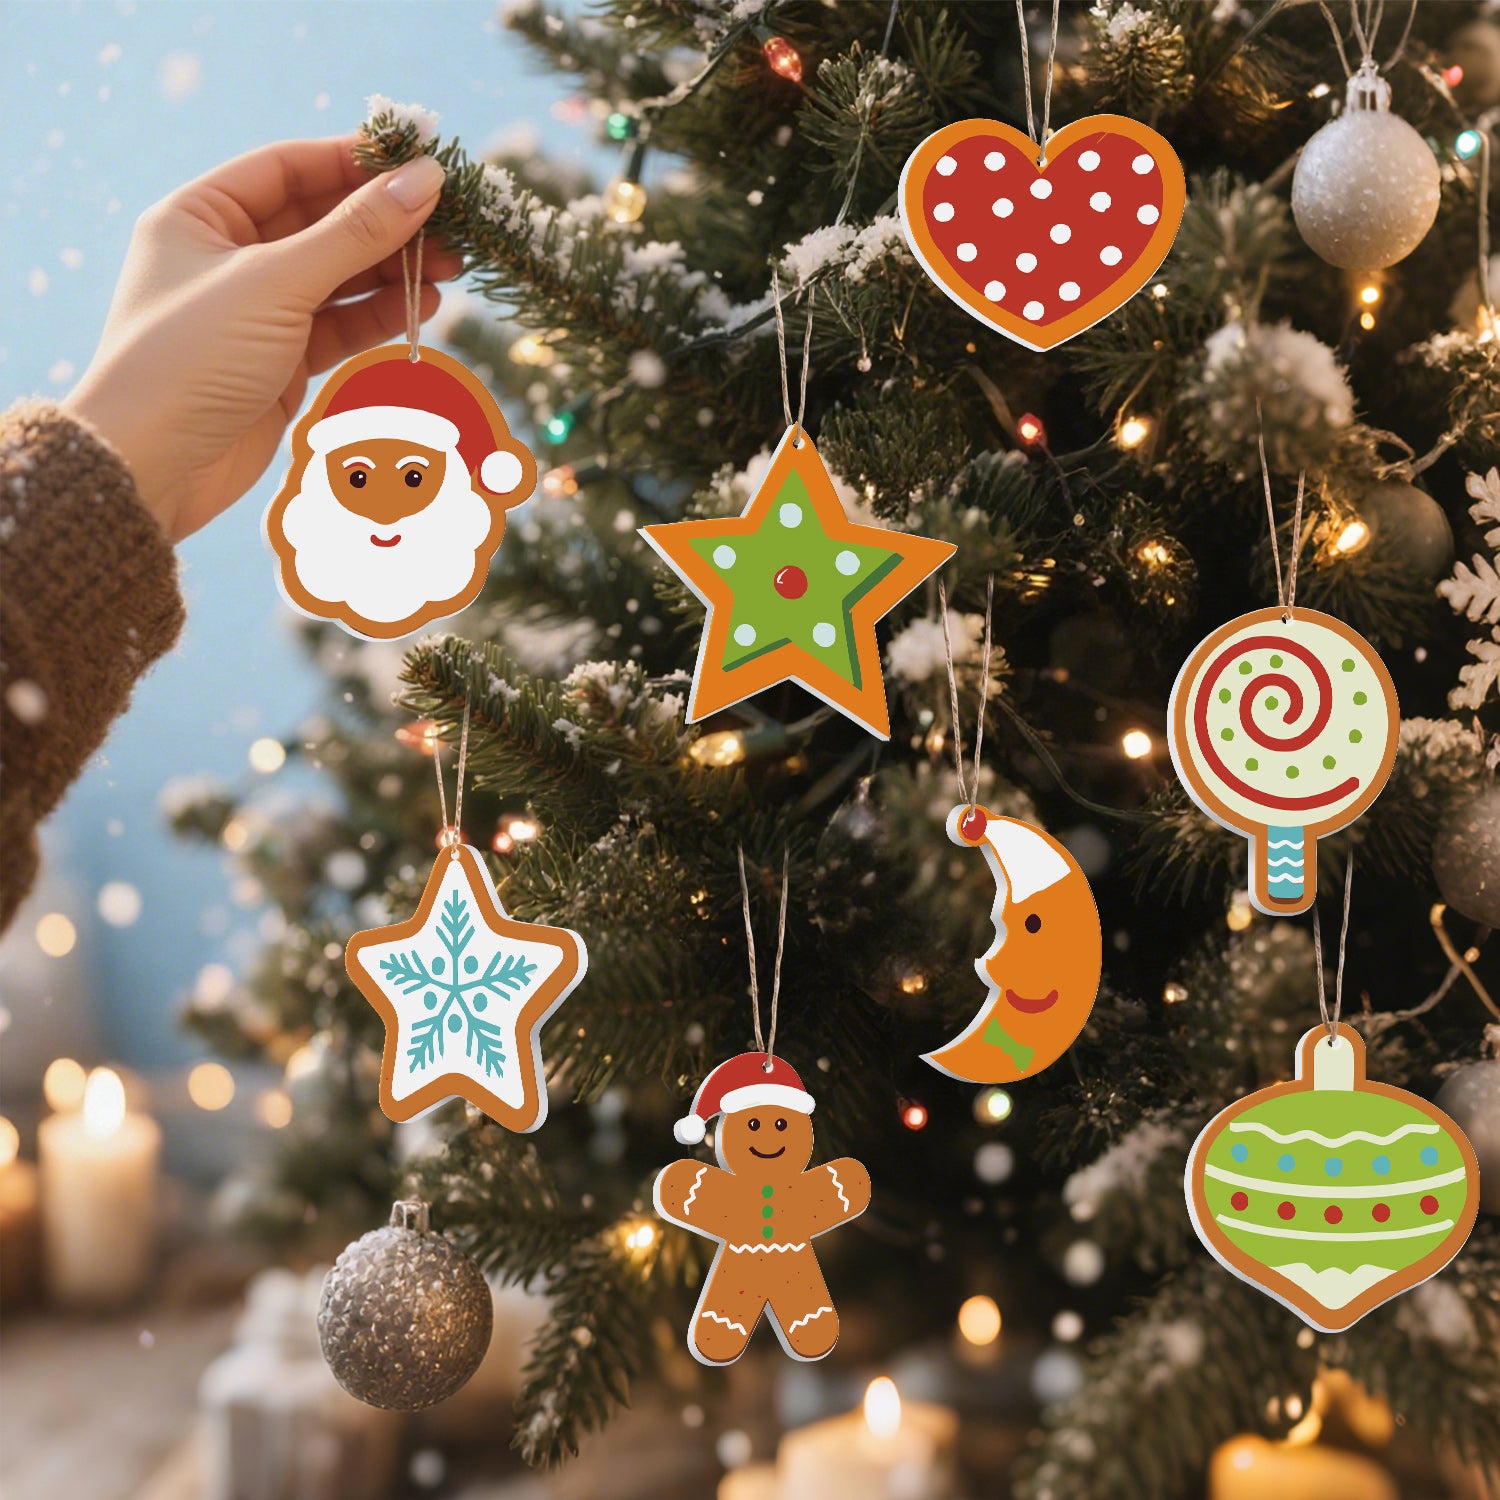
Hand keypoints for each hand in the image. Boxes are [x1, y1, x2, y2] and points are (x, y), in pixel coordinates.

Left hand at [65, 136, 459, 541]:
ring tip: (451, 268)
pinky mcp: (280, 364)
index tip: (419, 163)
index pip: (288, 169)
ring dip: (392, 271)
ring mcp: (255, 314)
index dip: (354, 163)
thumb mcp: (276, 283)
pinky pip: (338, 326)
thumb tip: (424, 179)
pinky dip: (379, 316)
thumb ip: (355, 233)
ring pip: (336, 278)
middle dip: (385, 224)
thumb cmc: (193, 358)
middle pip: (320, 223)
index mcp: (199, 216)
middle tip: (451, 225)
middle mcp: (225, 258)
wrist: (153, 468)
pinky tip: (421, 306)